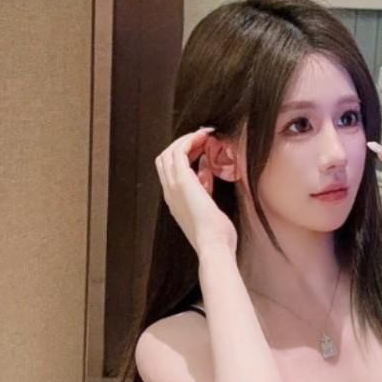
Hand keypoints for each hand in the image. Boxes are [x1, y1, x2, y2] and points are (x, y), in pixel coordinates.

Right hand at [154, 126, 237, 255]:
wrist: (213, 245)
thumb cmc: (216, 234)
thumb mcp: (209, 207)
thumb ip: (204, 188)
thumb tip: (207, 167)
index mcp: (174, 201)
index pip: (169, 171)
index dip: (183, 157)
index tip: (202, 150)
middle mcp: (169, 192)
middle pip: (164, 159)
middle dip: (182, 145)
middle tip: (202, 139)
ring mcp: (173, 186)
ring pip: (169, 153)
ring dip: (186, 140)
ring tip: (203, 135)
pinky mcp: (183, 181)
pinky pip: (180, 152)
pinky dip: (190, 140)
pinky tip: (203, 136)